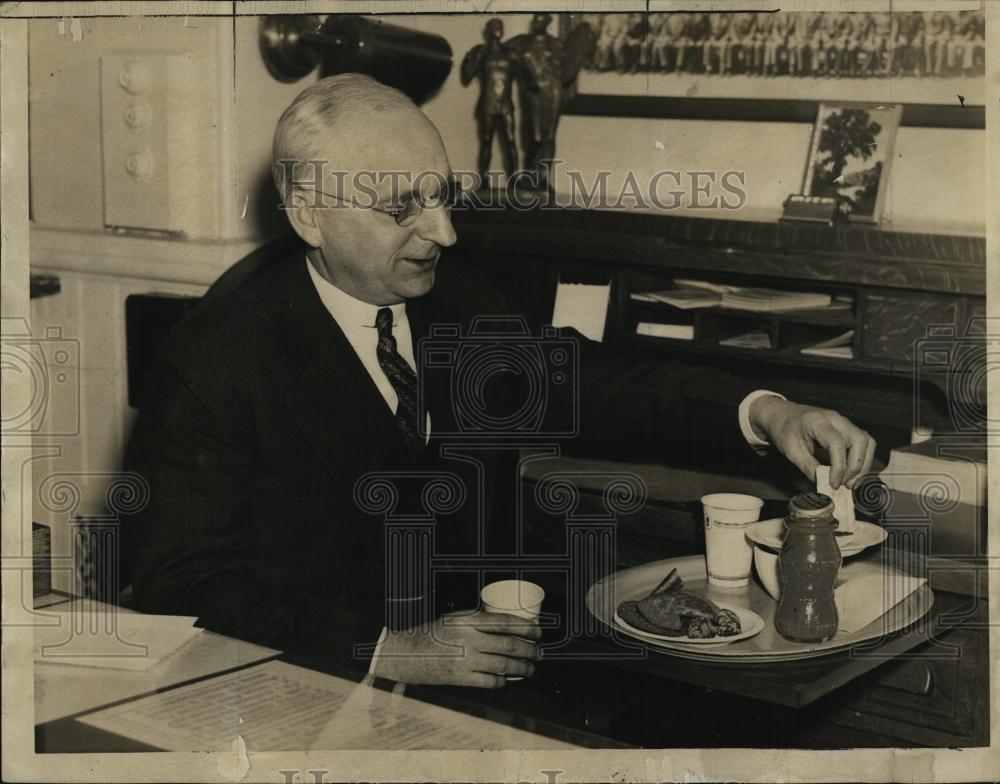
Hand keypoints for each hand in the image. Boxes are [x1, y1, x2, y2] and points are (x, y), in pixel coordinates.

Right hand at [371, 611, 540, 687]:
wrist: (410, 654)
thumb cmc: (435, 633)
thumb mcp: (455, 618)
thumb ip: (478, 620)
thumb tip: (507, 623)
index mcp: (467, 621)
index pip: (504, 622)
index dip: (525, 627)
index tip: (537, 631)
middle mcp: (468, 640)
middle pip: (508, 645)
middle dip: (529, 650)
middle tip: (539, 652)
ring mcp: (466, 661)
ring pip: (503, 665)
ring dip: (522, 668)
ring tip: (530, 668)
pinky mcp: (462, 678)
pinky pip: (490, 682)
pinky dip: (503, 682)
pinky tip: (509, 680)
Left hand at [748, 396, 875, 488]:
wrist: (783, 414)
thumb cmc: (784, 430)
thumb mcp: (790, 451)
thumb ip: (808, 467)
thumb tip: (824, 484)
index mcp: (817, 422)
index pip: (837, 444)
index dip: (839, 467)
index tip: (834, 484)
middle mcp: (835, 419)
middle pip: (859, 440)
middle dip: (857, 466)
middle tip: (846, 484)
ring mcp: (843, 421)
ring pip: (866, 441)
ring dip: (862, 464)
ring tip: (850, 482)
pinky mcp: (846, 427)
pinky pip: (862, 442)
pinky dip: (861, 459)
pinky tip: (851, 473)